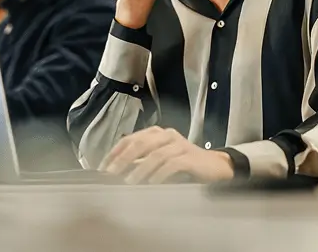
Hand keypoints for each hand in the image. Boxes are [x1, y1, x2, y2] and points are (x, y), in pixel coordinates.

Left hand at [99, 126, 233, 183]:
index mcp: (155, 133)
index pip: (129, 139)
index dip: (115, 153)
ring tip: (130, 182)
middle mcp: (166, 135)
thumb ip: (141, 163)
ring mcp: (179, 145)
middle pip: (140, 143)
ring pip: (155, 154)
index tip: (103, 168)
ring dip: (140, 169)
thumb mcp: (159, 161)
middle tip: (112, 174)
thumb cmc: (183, 165)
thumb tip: (117, 172)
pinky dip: (160, 173)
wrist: (214, 167)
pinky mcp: (190, 157)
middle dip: (123, 159)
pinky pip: (172, 164)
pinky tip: (152, 183)